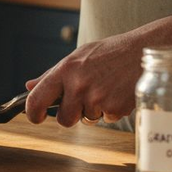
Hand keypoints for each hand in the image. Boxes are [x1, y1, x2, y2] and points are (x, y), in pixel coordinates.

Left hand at [24, 31, 143, 126]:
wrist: (142, 51)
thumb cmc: (110, 52)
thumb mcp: (79, 55)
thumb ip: (52, 74)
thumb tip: (29, 86)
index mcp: (66, 70)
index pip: (37, 99)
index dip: (33, 113)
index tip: (36, 117)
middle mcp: (78, 85)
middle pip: (64, 120)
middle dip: (72, 115)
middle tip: (85, 98)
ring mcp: (97, 99)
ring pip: (87, 120)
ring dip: (95, 110)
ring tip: (106, 87)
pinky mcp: (115, 108)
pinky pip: (107, 118)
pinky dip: (112, 109)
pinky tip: (118, 91)